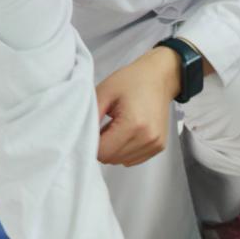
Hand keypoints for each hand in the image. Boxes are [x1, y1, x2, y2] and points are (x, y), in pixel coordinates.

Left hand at [96, 48, 180, 166]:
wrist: (159, 77)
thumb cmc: (132, 80)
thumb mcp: (105, 91)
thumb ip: (91, 115)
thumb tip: (80, 136)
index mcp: (134, 124)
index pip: (103, 152)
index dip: (91, 143)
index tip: (91, 129)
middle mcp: (147, 138)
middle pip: (111, 159)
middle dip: (102, 146)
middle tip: (104, 125)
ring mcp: (155, 144)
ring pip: (121, 161)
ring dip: (113, 149)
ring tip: (116, 127)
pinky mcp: (158, 146)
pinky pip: (132, 159)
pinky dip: (124, 150)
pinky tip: (126, 132)